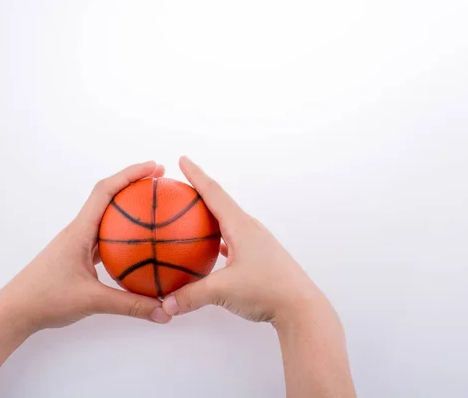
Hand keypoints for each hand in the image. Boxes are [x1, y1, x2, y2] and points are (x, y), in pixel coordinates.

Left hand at [0, 161, 171, 331]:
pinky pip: (104, 239)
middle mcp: (79, 232)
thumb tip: (164, 310)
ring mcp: (78, 244)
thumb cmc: (45, 299)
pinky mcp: (78, 258)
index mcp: (79, 231)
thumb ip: (130, 305)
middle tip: (160, 182)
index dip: (130, 174)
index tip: (154, 167)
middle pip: (108, 197)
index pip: (105, 191)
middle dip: (134, 185)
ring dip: (128, 209)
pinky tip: (138, 246)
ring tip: (153, 209)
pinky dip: (122, 236)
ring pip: (106, 218)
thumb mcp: (92, 301)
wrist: (15, 312)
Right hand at [162, 157, 320, 324]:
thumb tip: (167, 303)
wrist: (301, 308)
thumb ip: (192, 295)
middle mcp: (249, 230)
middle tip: (181, 187)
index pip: (214, 193)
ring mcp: (256, 243)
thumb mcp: (224, 291)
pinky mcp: (259, 258)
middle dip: (201, 192)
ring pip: (227, 223)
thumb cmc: (266, 290)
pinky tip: (210, 247)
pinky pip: (232, 240)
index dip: (196, 175)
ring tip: (191, 216)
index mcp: (241, 227)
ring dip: (210, 216)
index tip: (183, 159)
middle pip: (220, 204)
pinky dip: (218, 239)